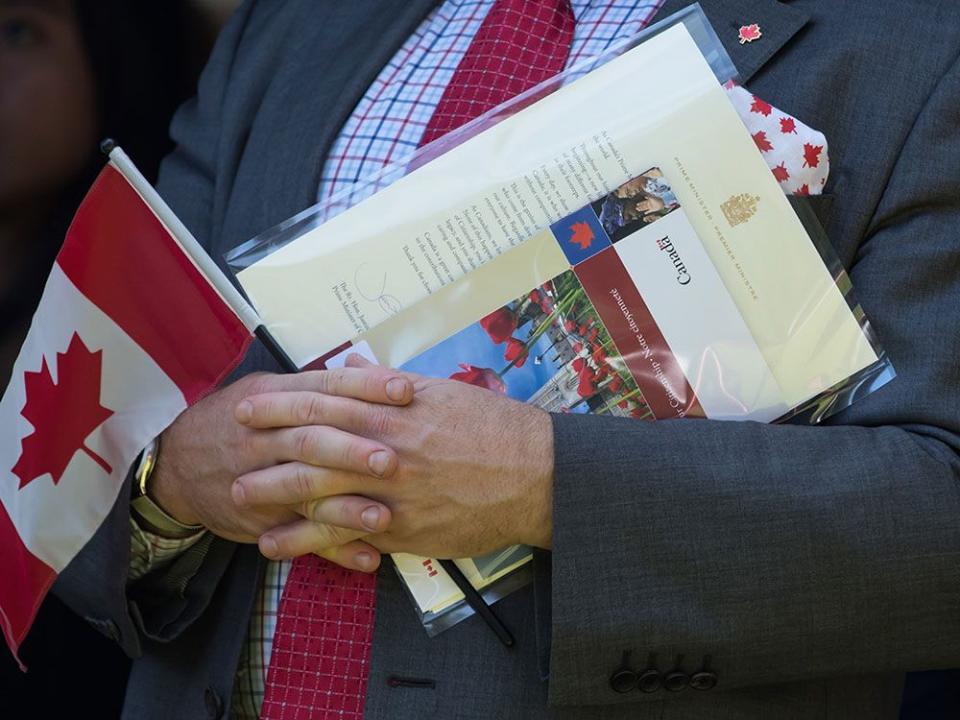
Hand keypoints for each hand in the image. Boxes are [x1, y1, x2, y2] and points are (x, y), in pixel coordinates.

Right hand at [150, 367, 413, 570]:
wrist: (175, 464)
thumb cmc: (235, 421)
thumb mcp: (266, 391)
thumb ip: (316, 384)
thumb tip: (366, 365)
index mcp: (272, 398)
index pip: (322, 388)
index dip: (365, 389)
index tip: (404, 393)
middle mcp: (264, 437)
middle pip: (310, 439)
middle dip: (351, 449)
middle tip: (392, 459)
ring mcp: (259, 480)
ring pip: (302, 490)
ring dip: (344, 506)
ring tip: (383, 516)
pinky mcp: (261, 520)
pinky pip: (299, 538)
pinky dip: (334, 550)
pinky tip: (368, 558)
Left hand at [232, 356, 554, 561]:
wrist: (534, 475)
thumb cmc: (494, 430)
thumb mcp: (445, 393)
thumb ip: (395, 382)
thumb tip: (358, 362)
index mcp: (398, 411)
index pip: (328, 401)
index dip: (284, 403)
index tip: (252, 403)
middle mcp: (389, 448)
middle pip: (315, 445)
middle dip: (269, 446)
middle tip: (232, 447)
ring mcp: (392, 491)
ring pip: (322, 491)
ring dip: (277, 493)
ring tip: (240, 496)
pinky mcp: (402, 529)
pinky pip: (345, 535)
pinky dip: (308, 540)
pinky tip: (278, 544)